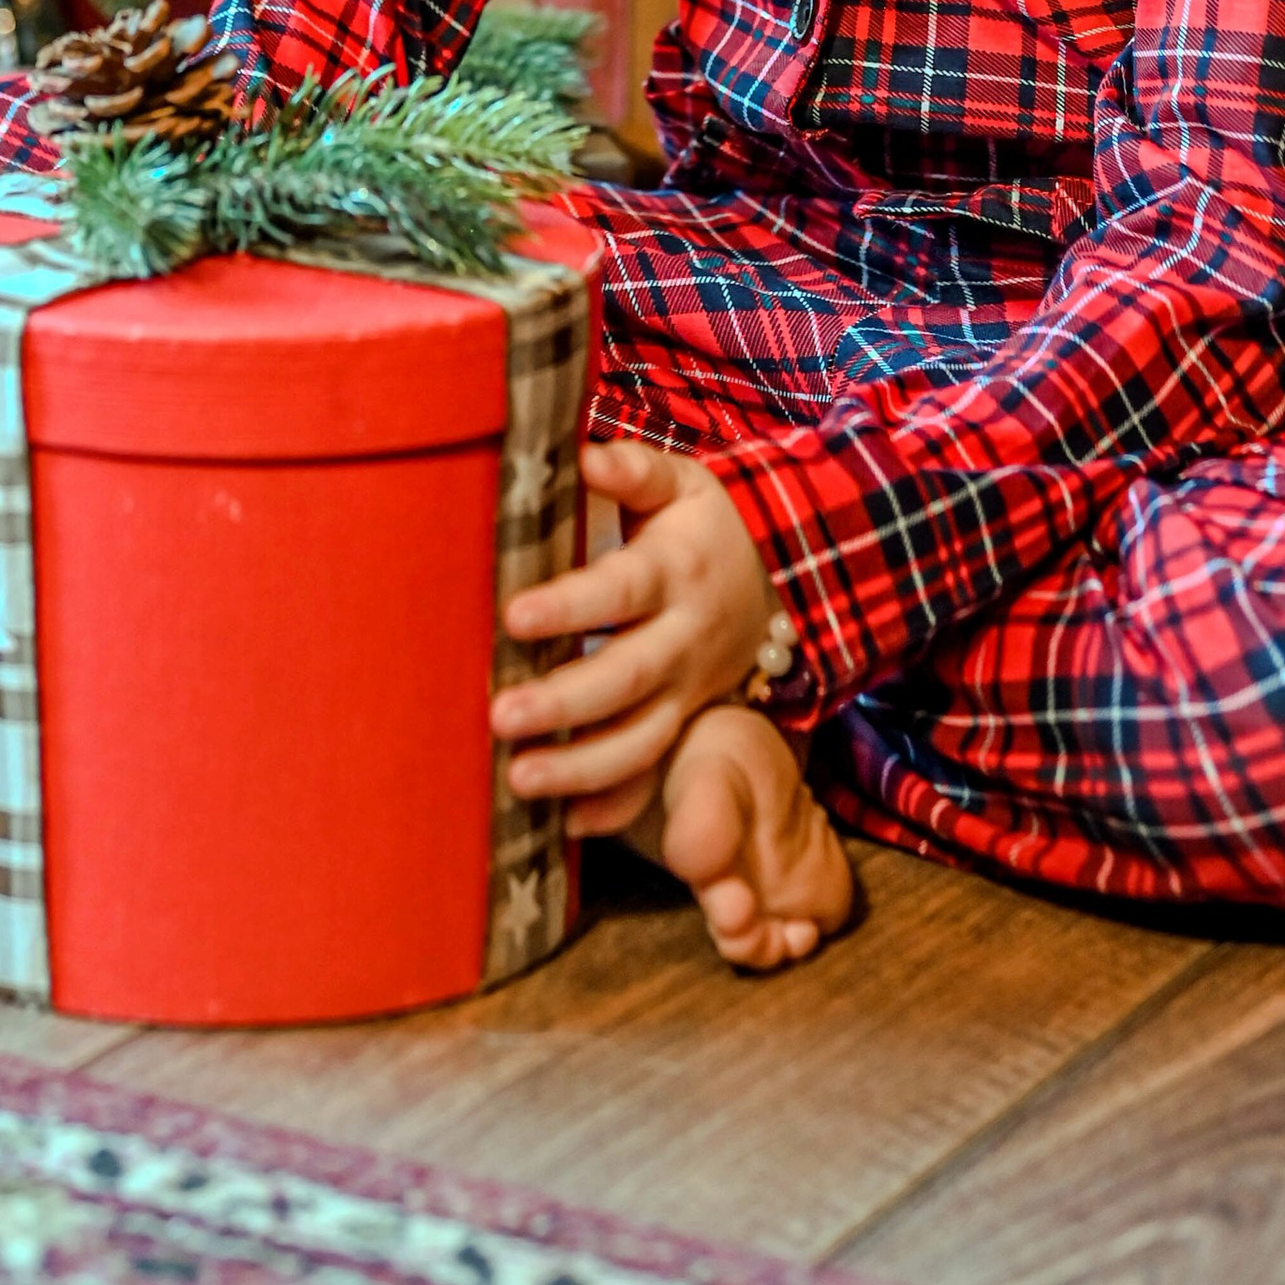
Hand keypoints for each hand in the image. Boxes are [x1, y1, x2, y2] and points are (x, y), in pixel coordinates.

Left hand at [490, 436, 782, 834]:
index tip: (513, 617)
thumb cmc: (706, 524)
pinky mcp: (684, 723)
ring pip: (639, 741)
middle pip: (624, 678)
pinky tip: (567, 828)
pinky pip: (655, 773)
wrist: (785, 579)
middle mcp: (682, 639)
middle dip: (563, 703)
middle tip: (500, 716)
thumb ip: (634, 470)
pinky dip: (616, 806)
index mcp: (674, 571)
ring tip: (518, 782)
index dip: (569, 606)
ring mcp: (687, 691)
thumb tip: (585, 455)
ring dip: (580, 769)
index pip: (618, 590)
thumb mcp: (683, 484)